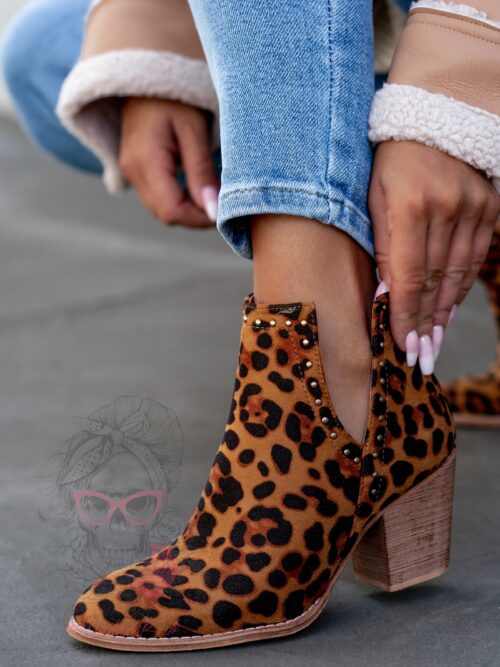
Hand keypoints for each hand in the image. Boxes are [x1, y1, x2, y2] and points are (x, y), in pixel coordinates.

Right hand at [119, 98, 218, 227]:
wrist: (148, 73)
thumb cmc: (175, 96)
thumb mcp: (194, 130)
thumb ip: (202, 172)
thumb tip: (213, 211)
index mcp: (145, 161)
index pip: (172, 211)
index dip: (199, 219)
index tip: (224, 210)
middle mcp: (132, 171)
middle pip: (166, 214)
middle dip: (195, 215)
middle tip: (222, 201)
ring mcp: (130, 172)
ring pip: (161, 209)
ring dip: (188, 208)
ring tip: (211, 191)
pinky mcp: (135, 170)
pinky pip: (158, 197)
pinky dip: (179, 199)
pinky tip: (196, 185)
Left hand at [369, 140, 499, 373]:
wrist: (435, 117)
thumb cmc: (391, 162)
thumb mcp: (373, 198)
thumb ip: (381, 247)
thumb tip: (385, 295)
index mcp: (411, 207)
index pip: (409, 275)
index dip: (407, 314)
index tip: (403, 344)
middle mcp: (447, 209)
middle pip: (436, 280)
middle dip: (426, 322)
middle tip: (421, 353)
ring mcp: (473, 207)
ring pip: (459, 273)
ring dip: (445, 310)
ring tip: (434, 339)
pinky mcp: (489, 206)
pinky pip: (476, 257)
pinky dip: (463, 285)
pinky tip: (451, 306)